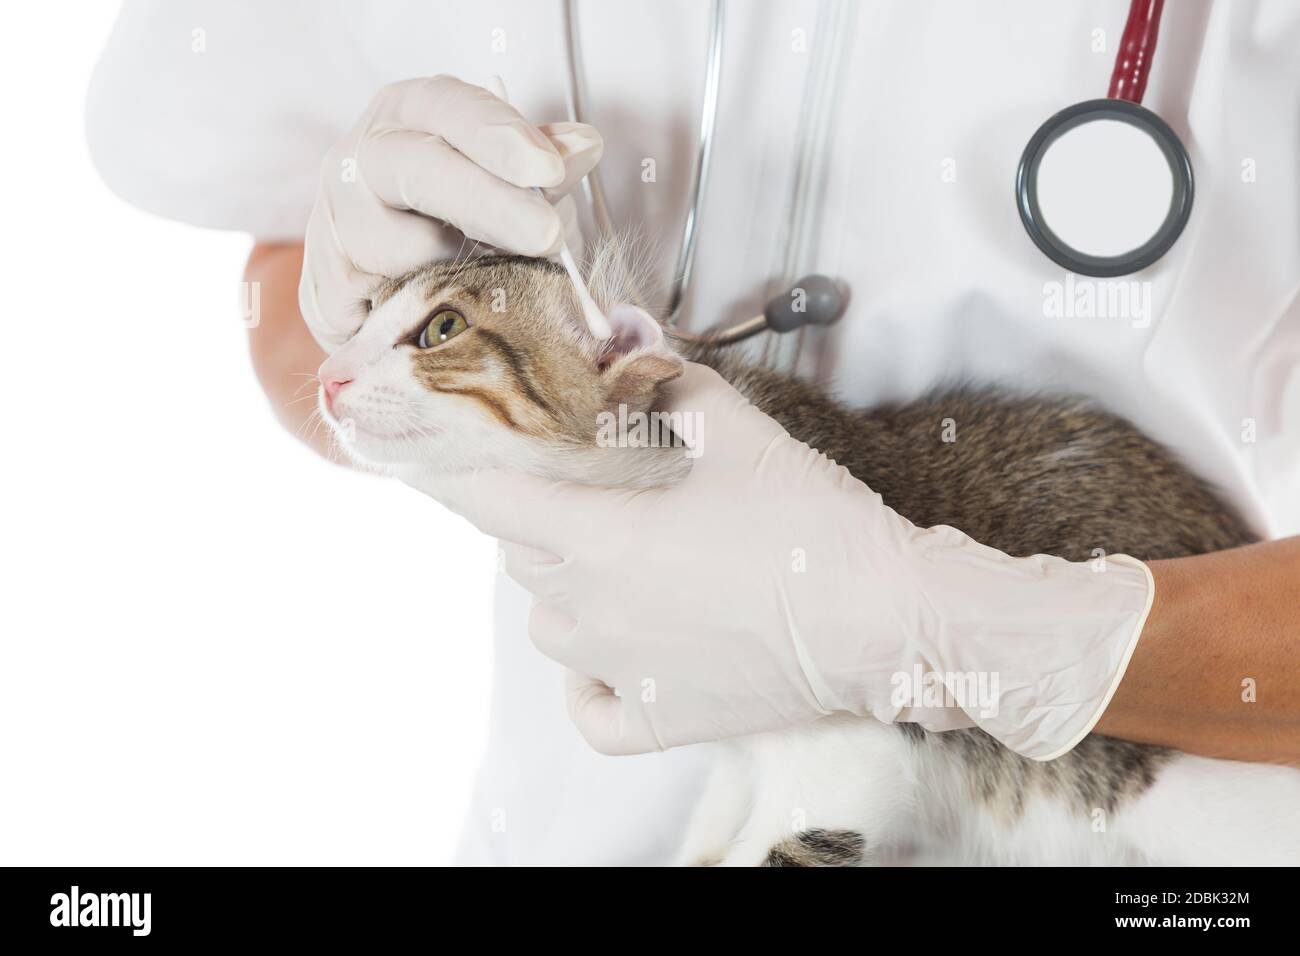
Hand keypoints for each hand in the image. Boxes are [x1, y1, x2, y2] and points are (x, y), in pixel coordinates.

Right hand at [299, 75, 601, 350]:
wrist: (372, 276)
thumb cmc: (449, 214)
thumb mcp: (498, 178)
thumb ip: (538, 166)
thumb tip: (583, 147)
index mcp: (407, 114)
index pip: (448, 106)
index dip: (497, 134)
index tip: (550, 168)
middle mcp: (358, 159)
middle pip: (417, 170)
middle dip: (489, 203)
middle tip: (546, 235)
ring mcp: (333, 226)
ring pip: (401, 248)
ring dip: (463, 272)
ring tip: (503, 288)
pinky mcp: (326, 294)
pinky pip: (384, 312)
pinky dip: (426, 321)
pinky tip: (451, 323)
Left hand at [408, 364, 1154, 759]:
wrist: (884, 621)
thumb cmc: (814, 528)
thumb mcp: (743, 435)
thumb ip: (676, 389)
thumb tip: (637, 353)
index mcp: (601, 539)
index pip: (494, 500)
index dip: (463, 469)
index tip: (445, 452)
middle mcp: (594, 612)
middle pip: (520, 558)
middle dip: (531, 519)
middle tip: (573, 492)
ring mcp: (623, 672)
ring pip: (548, 627)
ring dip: (559, 591)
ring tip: (604, 565)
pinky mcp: (661, 720)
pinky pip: (591, 710)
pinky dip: (588, 684)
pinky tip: (611, 658)